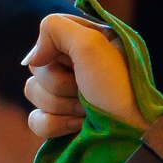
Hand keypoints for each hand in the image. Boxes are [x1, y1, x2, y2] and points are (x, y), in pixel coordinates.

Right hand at [23, 12, 141, 139]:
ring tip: (87, 110)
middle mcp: (76, 65)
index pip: (49, 33)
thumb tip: (32, 57)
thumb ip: (55, 29)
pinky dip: (54, 124)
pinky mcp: (58, 120)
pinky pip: (35, 119)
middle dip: (59, 82)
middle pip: (37, 66)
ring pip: (32, 92)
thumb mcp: (92, 44)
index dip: (56, 49)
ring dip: (60, 104)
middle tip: (85, 89)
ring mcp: (66, 94)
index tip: (74, 60)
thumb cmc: (118, 87)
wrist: (131, 132)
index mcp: (89, 41)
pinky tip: (78, 125)